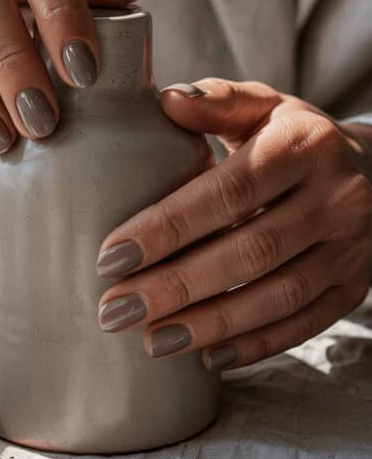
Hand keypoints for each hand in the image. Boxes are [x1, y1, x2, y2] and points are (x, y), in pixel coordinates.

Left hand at [97, 80, 371, 370]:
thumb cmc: (293, 135)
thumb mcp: (263, 105)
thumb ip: (216, 101)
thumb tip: (166, 102)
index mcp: (304, 145)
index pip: (229, 191)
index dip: (169, 226)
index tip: (111, 256)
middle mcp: (337, 197)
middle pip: (252, 250)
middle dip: (177, 286)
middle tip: (115, 310)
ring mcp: (352, 246)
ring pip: (280, 295)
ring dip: (212, 323)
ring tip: (151, 341)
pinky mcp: (356, 285)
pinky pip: (305, 323)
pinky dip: (256, 344)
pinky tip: (206, 357)